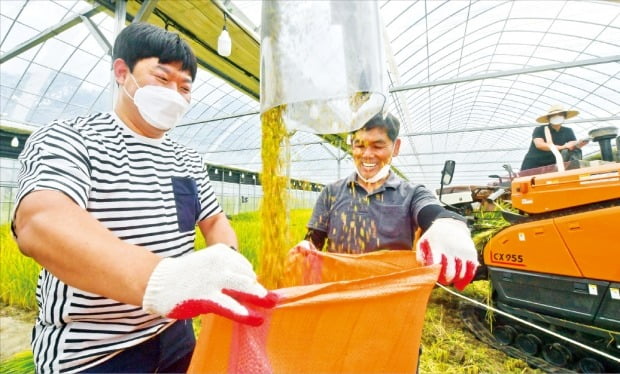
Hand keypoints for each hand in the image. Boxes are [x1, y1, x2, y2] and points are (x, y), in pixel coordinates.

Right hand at [143, 243, 277, 325]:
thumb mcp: (209, 263)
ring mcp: (214, 279)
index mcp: (221, 253)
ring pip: (243, 288)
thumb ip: (227, 271)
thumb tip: (251, 282)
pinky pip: (229, 306)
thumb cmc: (187, 274)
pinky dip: (243, 313)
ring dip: (258, 297)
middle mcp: (220, 263)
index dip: (250, 278)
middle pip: (247, 277)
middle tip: (273, 299)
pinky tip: (254, 318)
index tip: (251, 286)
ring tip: (270, 305)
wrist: (159, 281)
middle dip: (260, 289)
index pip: (245, 267)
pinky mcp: (206, 297)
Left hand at [416, 218, 478, 289]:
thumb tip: (426, 272)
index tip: (433, 275)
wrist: (451, 225)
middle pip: (450, 274)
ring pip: (461, 275)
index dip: (435, 274)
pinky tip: (460, 285)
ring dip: (454, 280)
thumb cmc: (434, 238)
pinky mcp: (472, 254)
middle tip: (442, 278)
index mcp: (438, 247)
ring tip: (449, 278)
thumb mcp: (422, 243)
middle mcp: (452, 250)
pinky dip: (466, 281)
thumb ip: (421, 258)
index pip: (437, 266)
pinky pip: (471, 271)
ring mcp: (463, 252)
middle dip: (444, 280)